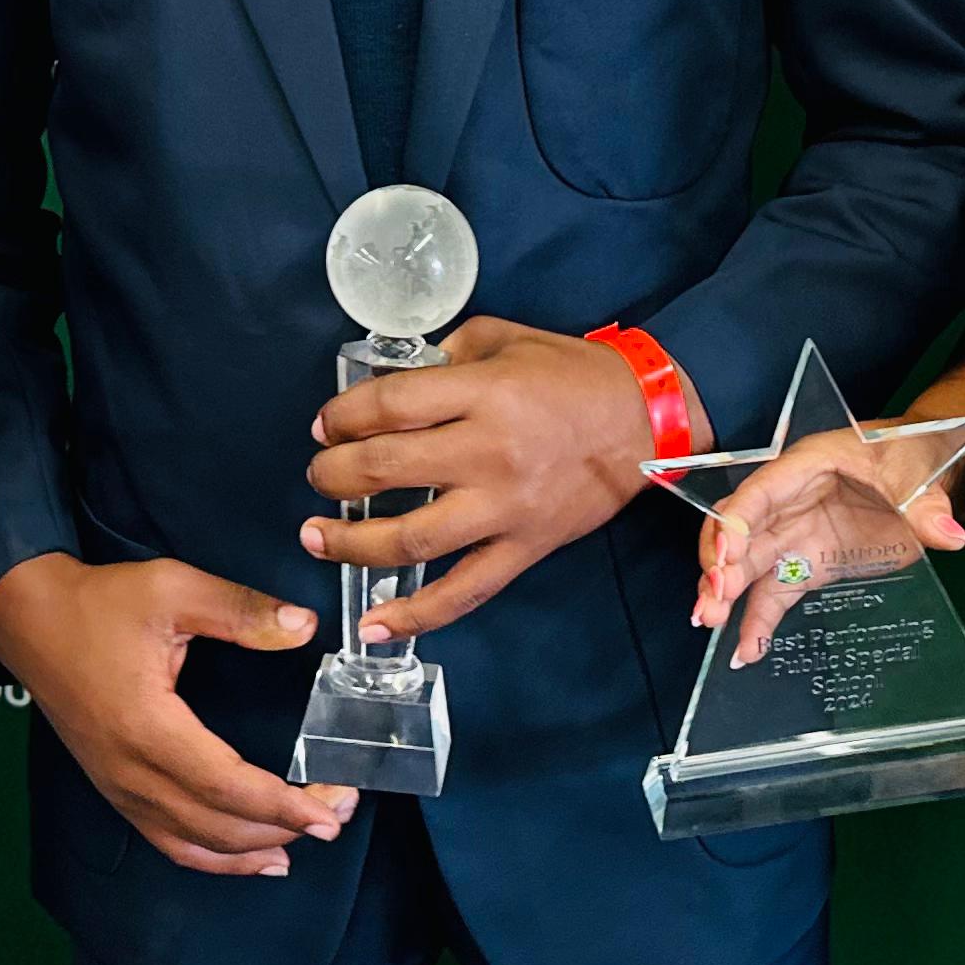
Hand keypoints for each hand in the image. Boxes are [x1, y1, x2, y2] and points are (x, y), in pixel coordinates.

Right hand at [0, 553, 356, 876]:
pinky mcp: (115, 789)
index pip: (227, 785)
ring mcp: (119, 788)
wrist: (30, 621)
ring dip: (254, 849)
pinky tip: (253, 857)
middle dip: (285, 827)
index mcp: (147, 727)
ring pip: (195, 843)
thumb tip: (303, 627)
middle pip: (219, 824)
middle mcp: (131, 772)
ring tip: (306, 839)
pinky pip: (169, 840)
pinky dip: (214, 857)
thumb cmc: (99, 604)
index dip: (283, 805)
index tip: (330, 809)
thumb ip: (240, 610)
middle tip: (336, 813)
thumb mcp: (172, 589)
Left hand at [302, 318, 676, 644]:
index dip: (343, 417)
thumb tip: (394, 382)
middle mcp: (488, 454)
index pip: (388, 407)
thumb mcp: (506, 339)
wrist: (648, 422)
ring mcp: (505, 509)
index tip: (326, 426)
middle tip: (319, 475)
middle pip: (385, 469)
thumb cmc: (573, 375)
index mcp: (484, 393)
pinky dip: (415, 616)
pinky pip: (462, 593)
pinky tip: (373, 625)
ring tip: (317, 537)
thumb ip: (447, 355)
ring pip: (410, 540)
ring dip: (351, 543)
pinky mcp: (523, 550)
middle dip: (333, 474)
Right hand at [686, 424, 964, 661]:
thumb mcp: (920, 474)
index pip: (760, 493)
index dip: (736, 524)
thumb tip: (950, 534)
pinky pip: (774, 594)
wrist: (925, 473)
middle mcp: (789, 500)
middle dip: (719, 565)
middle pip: (740, 530)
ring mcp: (796, 535)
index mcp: (808, 466)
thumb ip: (928, 507)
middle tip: (712, 603)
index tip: (726, 559)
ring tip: (712, 624)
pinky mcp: (809, 564)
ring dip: (725, 595)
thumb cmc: (911, 455)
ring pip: (748, 565)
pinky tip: (746, 651)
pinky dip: (758, 622)